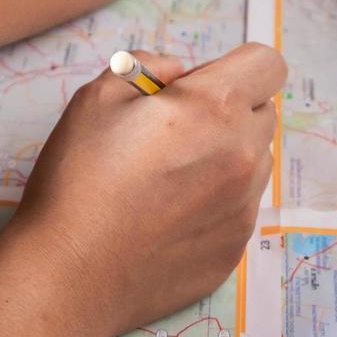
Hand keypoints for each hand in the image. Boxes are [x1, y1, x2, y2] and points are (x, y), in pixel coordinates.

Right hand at [12, 43, 285, 336]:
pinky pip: (238, 210)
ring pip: (254, 164)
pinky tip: (164, 217)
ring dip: (225, 158)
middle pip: (262, 114)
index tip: (197, 86)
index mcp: (216, 109)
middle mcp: (244, 157)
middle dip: (229, 112)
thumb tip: (177, 73)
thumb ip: (148, 66)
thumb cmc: (78, 179)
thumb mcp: (98, 96)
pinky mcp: (233, 249)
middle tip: (174, 132)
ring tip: (168, 178)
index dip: (234, 67)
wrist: (69, 272)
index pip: (267, 65)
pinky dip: (213, 204)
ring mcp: (243, 208)